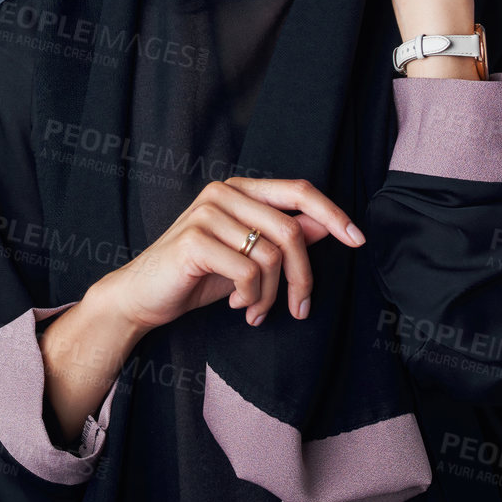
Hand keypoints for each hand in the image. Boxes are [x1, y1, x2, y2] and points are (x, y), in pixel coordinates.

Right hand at [100, 177, 364, 332]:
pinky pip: (249, 272)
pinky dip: (251, 298)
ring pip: (272, 255)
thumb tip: (328, 227)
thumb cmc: (197, 276)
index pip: (299, 190)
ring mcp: (207, 213)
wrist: (142, 297)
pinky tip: (238, 307)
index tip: (359, 241)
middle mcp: (224, 192)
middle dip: (303, 277)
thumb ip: (283, 237)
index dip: (333, 214)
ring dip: (272, 296)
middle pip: (292, 231)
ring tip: (256, 311)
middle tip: (300, 309)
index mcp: (239, 189)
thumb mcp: (249, 257)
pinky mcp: (195, 240)